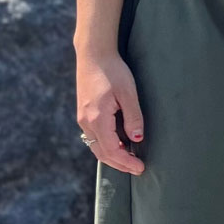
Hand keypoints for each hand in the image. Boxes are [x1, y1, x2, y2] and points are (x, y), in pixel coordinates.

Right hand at [76, 53, 144, 174]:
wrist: (93, 55)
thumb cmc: (113, 71)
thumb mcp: (128, 92)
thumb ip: (133, 116)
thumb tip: (137, 138)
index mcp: (97, 118)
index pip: (112, 149)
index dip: (126, 161)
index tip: (140, 168)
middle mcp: (86, 121)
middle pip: (102, 152)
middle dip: (120, 163)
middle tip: (138, 169)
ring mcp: (83, 118)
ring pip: (96, 146)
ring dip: (112, 156)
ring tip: (130, 160)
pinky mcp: (84, 114)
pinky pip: (94, 137)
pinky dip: (106, 145)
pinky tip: (120, 144)